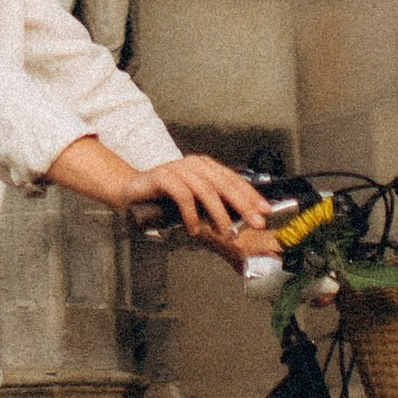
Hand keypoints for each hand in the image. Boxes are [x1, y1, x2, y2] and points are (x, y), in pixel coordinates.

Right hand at [122, 150, 269, 251]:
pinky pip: (183, 195)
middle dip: (243, 205)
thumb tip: (242, 220)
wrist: (131, 192)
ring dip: (219, 214)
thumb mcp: (195, 202)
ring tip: (227, 233)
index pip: (234, 179)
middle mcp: (194, 164)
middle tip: (255, 222)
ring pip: (206, 190)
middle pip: (224, 183)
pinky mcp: (162, 176)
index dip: (251, 195)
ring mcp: (178, 168)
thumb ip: (214, 206)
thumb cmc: (165, 199)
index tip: (265, 211)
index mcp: (205, 167)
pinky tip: (195, 229)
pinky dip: (192, 214)